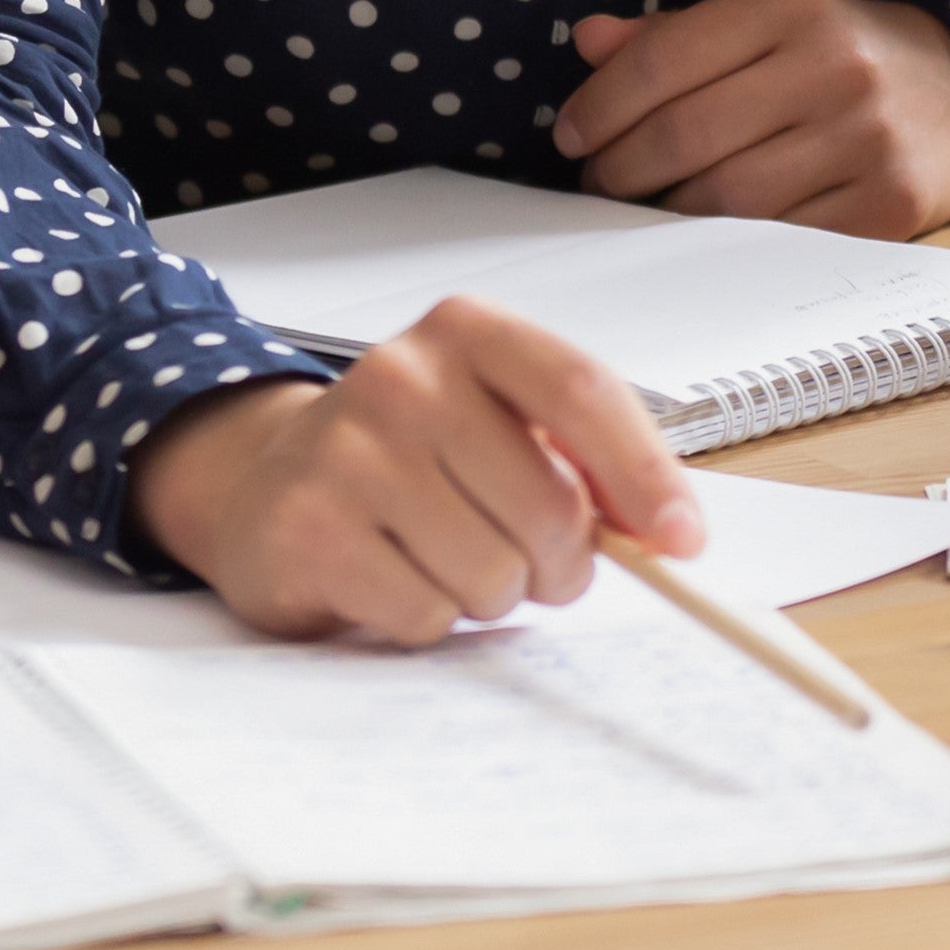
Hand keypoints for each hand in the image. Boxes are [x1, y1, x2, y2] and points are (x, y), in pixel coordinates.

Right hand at [127, 299, 703, 647]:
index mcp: (466, 331)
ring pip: (494, 572)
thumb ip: (587, 460)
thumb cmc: (411, 458)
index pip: (583, 390)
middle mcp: (401, 375)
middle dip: (561, 562)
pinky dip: (428, 618)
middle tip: (532, 564)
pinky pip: (427, 612)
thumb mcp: (500, 424)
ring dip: (490, 593)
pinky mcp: (309, 527)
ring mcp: (347, 450)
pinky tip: (392, 577)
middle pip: (550, 504)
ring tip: (446, 559)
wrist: (267, 482)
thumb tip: (670, 531)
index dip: (645, 473)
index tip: (682, 542)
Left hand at [548, 0, 949, 235]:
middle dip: (617, 168)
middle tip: (595, 181)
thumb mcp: (763, 18)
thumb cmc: (834, 52)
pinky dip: (722, 245)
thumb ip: (674, 33)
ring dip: (660, 213)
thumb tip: (588, 42)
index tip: (570, 134)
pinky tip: (698, 233)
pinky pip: (775, 239)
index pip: (661, 60)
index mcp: (791, 2)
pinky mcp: (887, 206)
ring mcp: (866, 140)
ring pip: (722, 198)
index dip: (598, 106)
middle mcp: (833, 65)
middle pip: (683, 135)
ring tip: (639, 208)